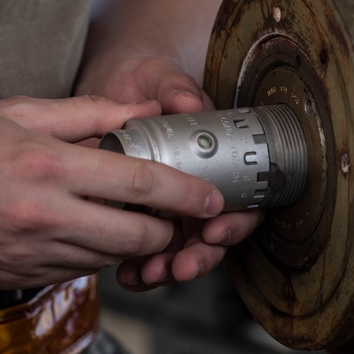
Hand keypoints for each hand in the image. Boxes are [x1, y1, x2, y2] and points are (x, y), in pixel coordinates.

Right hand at [0, 95, 228, 289]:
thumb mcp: (18, 111)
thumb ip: (88, 113)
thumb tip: (141, 111)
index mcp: (47, 166)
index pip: (138, 183)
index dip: (185, 193)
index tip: (212, 197)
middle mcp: (43, 216)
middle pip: (137, 236)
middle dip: (168, 228)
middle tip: (172, 212)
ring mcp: (29, 254)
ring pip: (110, 258)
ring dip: (131, 243)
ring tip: (129, 218)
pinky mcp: (17, 278)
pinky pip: (77, 271)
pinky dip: (93, 254)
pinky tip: (84, 230)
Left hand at [77, 54, 263, 290]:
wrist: (111, 88)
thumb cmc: (147, 81)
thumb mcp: (161, 78)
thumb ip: (175, 88)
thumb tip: (187, 101)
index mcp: (218, 163)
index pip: (242, 203)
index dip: (234, 222)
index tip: (214, 230)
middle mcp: (198, 191)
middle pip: (213, 238)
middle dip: (200, 257)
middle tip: (181, 266)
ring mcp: (169, 209)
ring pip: (179, 252)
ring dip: (167, 270)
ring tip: (148, 275)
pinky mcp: (138, 219)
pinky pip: (144, 255)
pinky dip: (136, 269)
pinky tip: (124, 275)